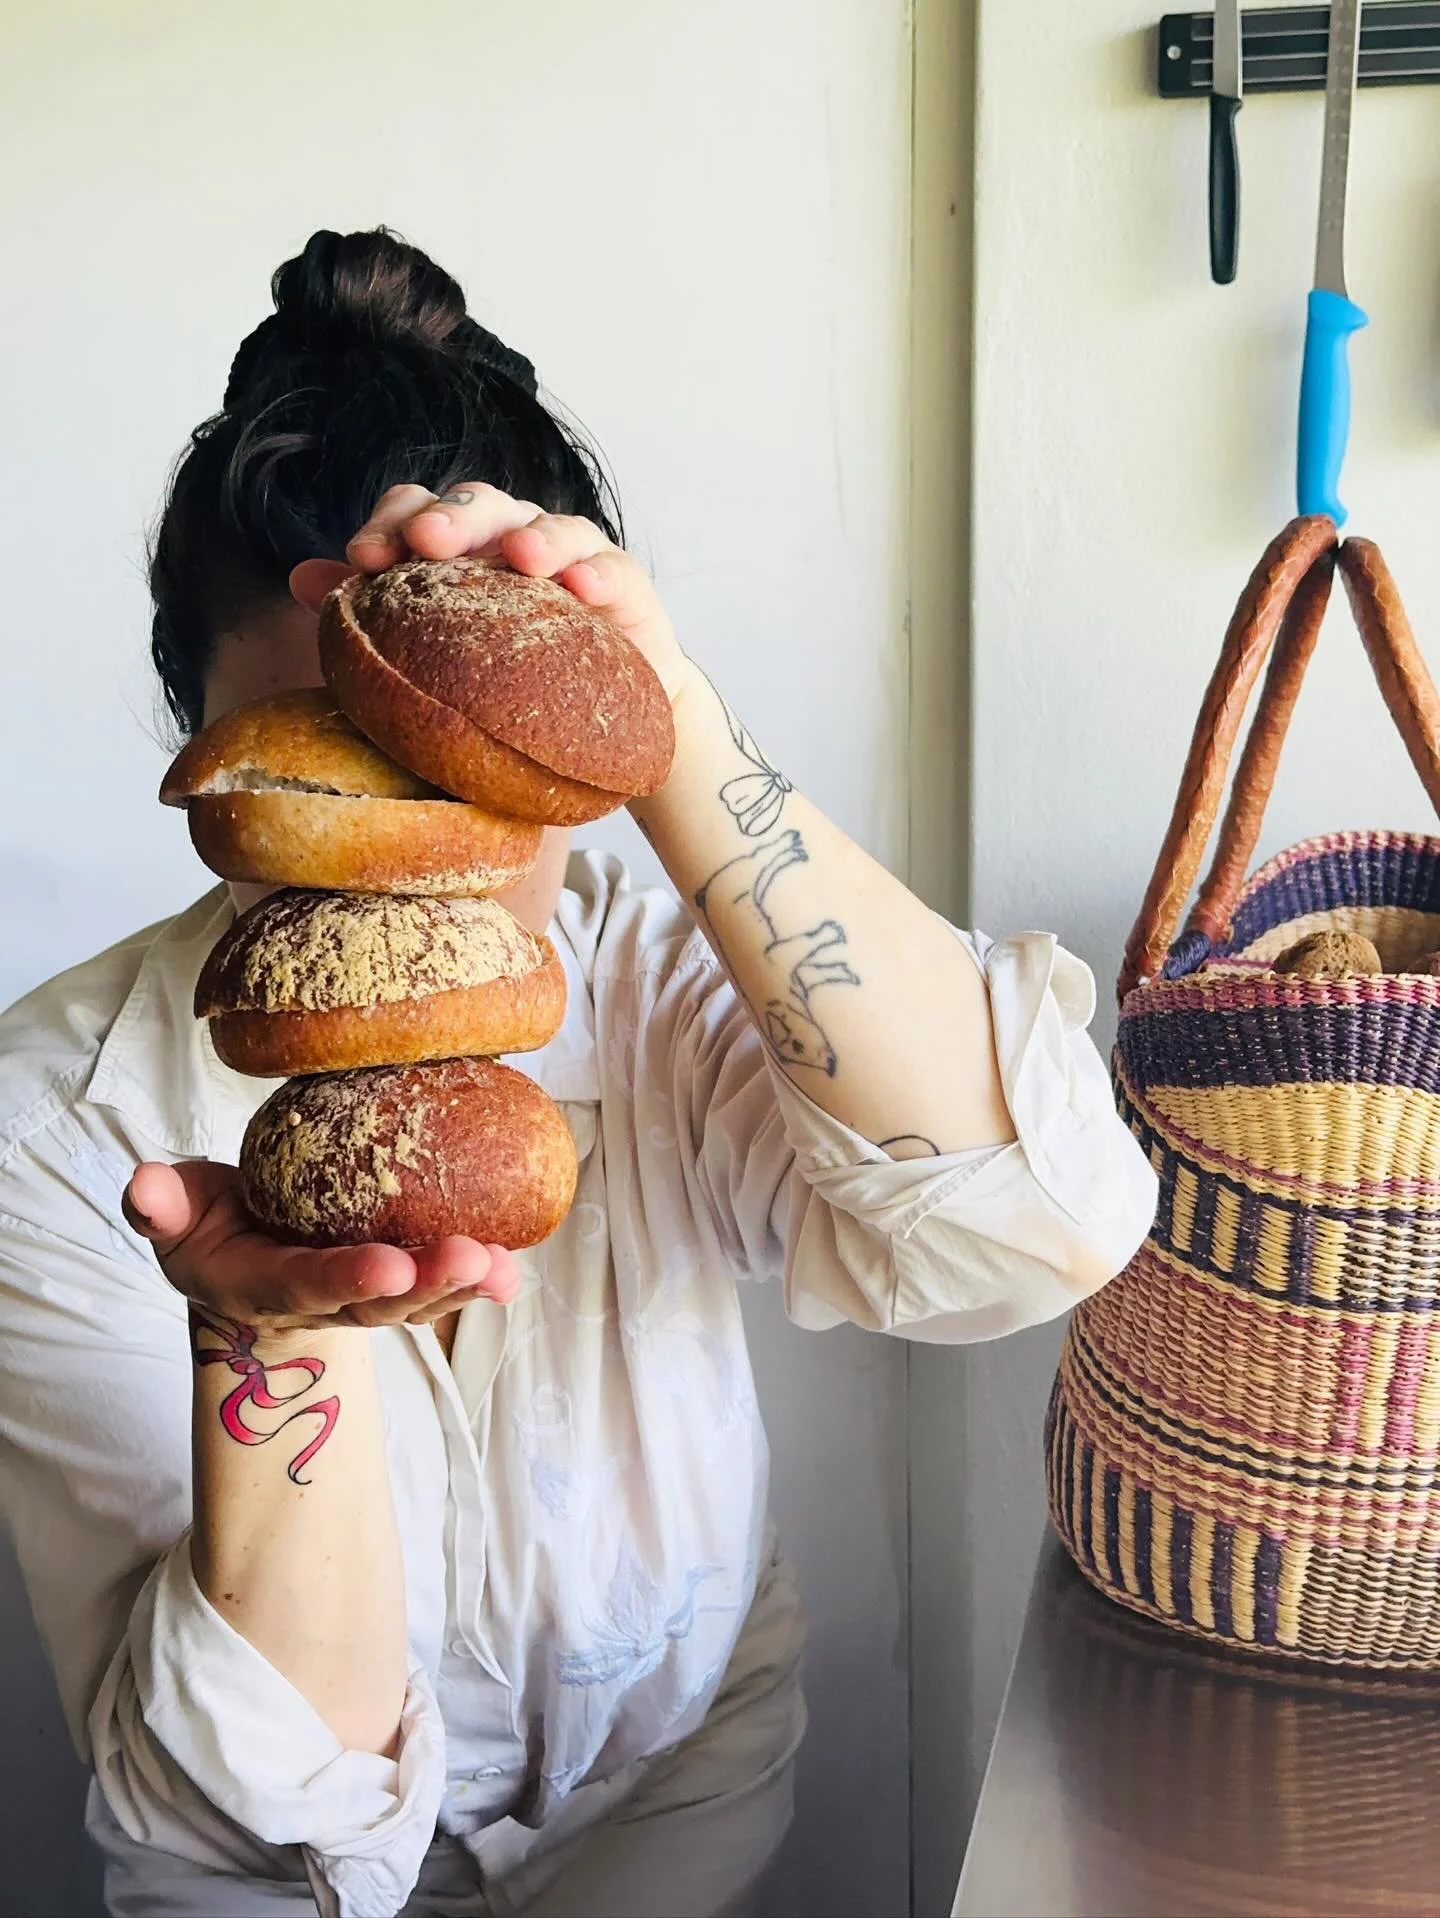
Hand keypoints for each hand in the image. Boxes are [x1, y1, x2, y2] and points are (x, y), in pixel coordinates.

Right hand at [124, 1161, 520, 1332]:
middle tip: (472, 1258)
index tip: (389, 1265)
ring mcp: (367, 1296)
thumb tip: (144, 1185)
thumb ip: (160, 1206)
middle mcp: (325, 1301)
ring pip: (420, 1301)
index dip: (349, 1278)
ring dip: (466, 1287)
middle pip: (382, 1304)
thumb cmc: (212, 1230)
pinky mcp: (400, 1279)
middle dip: (428, 1283)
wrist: (244, 1260)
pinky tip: (514, 1263)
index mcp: (268, 1284)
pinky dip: (479, 1278)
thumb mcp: (174, 1218)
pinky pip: (442, 1284)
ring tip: (506, 1270)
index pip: (311, 1285)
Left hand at [341, 481, 694, 703]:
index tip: (362, 558)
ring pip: (548, 524)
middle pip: (479, 503)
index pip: (420, 510)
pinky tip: (582, 589)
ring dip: (530, 534)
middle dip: (452, 516)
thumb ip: (379, 619)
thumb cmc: (507, 689)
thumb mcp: (439, 660)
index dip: (391, 522)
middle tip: (428, 541)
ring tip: (519, 556)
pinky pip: (611, 568)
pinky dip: (595, 571)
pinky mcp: (622, 585)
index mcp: (461, 551)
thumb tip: (300, 579)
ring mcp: (570, 558)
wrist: (598, 731)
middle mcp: (511, 539)